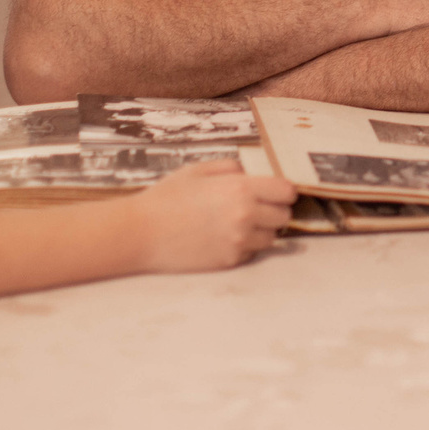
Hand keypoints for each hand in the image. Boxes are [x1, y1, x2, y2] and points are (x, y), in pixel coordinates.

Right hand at [133, 162, 296, 271]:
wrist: (140, 233)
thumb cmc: (167, 197)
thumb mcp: (198, 170)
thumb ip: (231, 168)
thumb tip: (252, 172)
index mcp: (241, 189)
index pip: (287, 192)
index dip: (283, 191)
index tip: (275, 191)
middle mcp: (246, 217)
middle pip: (284, 216)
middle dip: (274, 211)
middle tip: (257, 207)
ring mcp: (239, 242)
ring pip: (271, 238)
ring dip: (262, 230)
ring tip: (238, 223)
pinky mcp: (229, 261)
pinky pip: (252, 253)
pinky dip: (245, 246)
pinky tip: (224, 237)